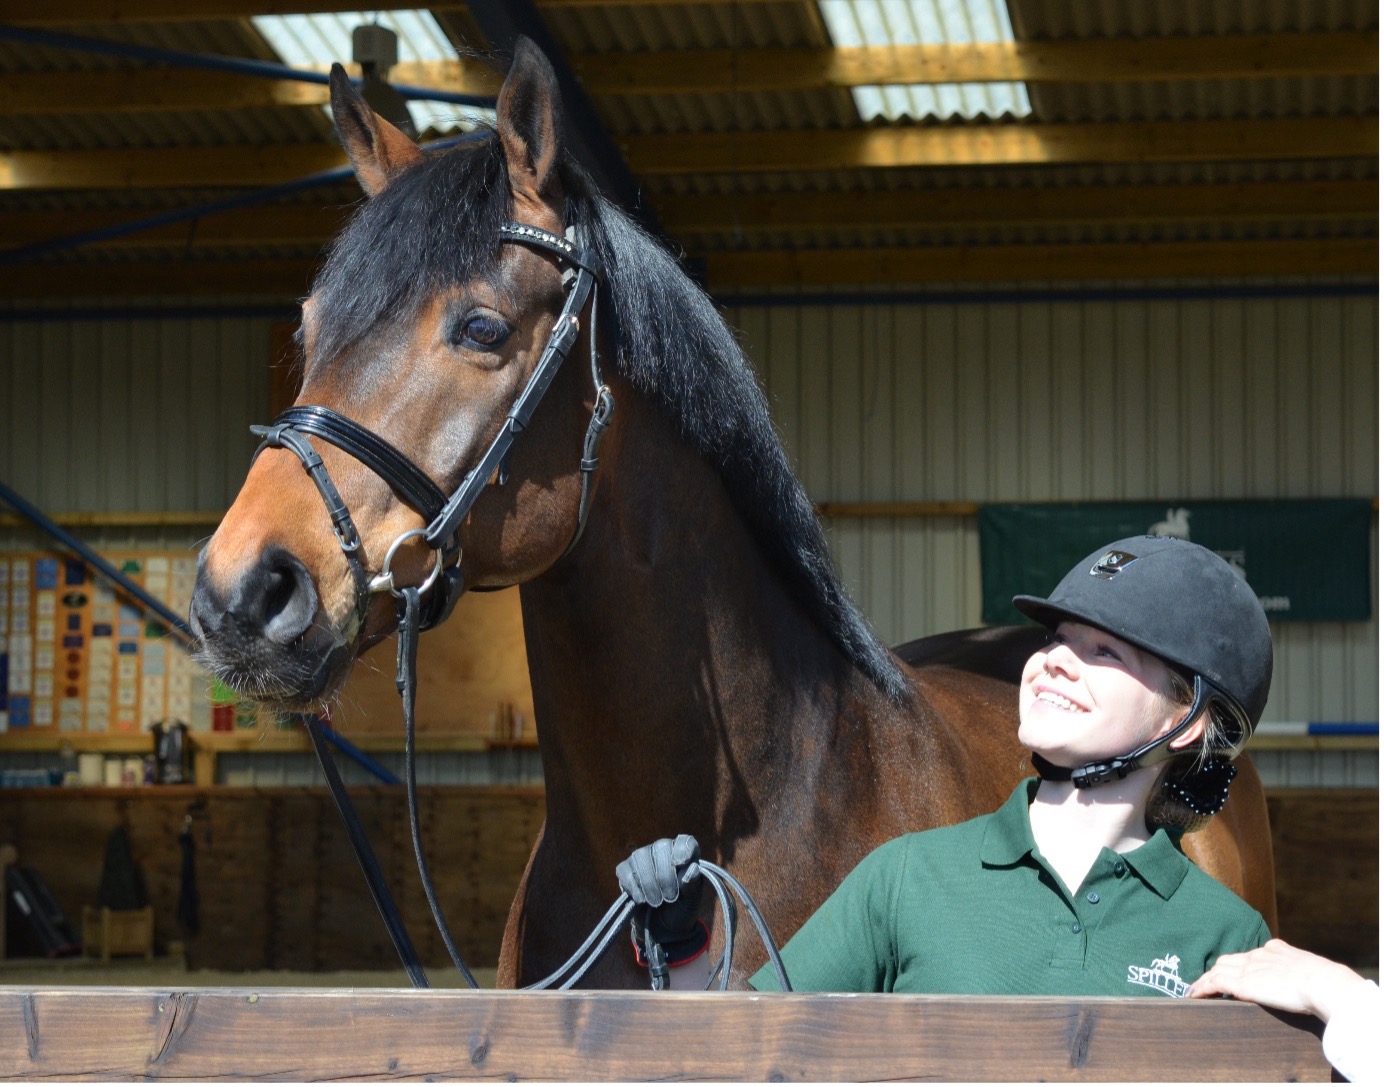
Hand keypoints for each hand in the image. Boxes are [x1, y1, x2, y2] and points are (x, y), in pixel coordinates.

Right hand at [616, 835, 706, 962]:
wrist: (663, 931)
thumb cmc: (681, 910)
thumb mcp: (692, 901)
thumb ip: (693, 884)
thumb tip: (692, 869)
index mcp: (685, 856)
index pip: (685, 842)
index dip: (682, 850)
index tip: (680, 865)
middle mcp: (664, 851)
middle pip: (661, 847)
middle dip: (664, 875)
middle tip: (669, 898)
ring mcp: (643, 859)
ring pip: (641, 857)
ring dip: (649, 883)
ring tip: (656, 902)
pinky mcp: (626, 871)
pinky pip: (625, 870)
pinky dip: (633, 886)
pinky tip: (641, 899)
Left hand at [1187, 938, 1369, 1021]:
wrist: (1323, 983)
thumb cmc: (1326, 982)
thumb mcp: (1311, 970)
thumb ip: (1301, 973)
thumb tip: (1308, 982)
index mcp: (1275, 949)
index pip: (1249, 955)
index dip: (1239, 965)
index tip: (1234, 973)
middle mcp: (1258, 955)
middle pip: (1228, 960)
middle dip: (1217, 970)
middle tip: (1208, 982)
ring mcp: (1248, 968)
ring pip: (1217, 970)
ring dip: (1204, 981)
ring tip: (1194, 991)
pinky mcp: (1242, 983)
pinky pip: (1214, 983)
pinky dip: (1202, 988)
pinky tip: (1194, 996)